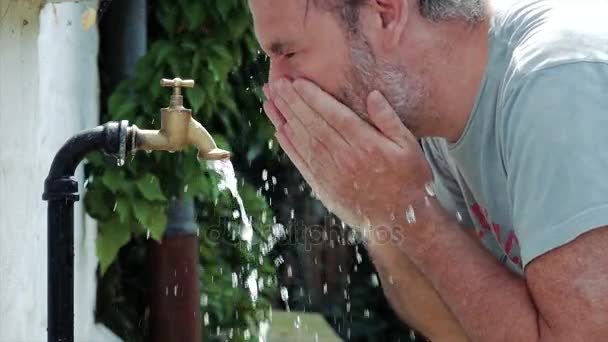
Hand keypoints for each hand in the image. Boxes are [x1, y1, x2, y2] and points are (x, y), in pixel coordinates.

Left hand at [263, 78, 432, 231]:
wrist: (400, 221)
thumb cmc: (409, 180)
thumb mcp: (410, 147)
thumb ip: (389, 120)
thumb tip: (372, 95)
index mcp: (366, 145)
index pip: (334, 115)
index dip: (313, 97)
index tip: (296, 82)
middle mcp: (344, 158)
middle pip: (313, 125)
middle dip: (292, 102)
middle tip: (275, 84)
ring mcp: (331, 174)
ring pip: (302, 141)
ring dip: (284, 119)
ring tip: (270, 101)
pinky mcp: (323, 187)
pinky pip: (302, 162)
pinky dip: (288, 146)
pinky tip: (279, 130)